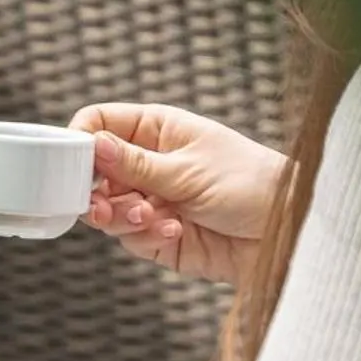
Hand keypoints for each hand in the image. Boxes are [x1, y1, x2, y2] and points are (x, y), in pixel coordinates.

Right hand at [68, 103, 285, 286]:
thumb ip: (136, 164)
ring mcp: (153, 200)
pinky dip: (145, 234)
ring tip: (146, 216)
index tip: (72, 162)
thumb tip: (91, 145)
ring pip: (108, 209)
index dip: (82, 140)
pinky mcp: (160, 236)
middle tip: (100, 204)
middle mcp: (150, 164)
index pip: (101, 124)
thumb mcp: (189, 169)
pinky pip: (131, 237)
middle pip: (96, 173)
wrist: (288, 232)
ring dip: (120, 215)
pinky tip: (175, 229)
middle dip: (95, 190)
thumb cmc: (252, 183)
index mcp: (157, 130)